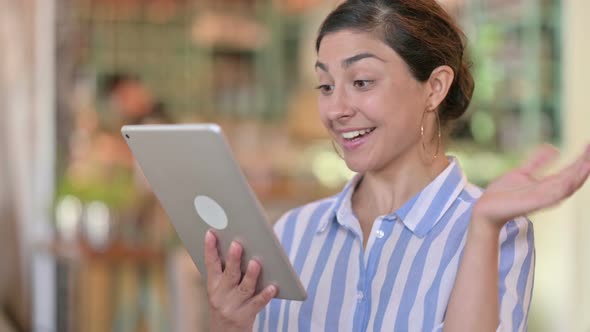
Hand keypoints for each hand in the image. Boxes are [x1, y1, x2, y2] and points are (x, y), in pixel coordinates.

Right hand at [204, 230, 276, 331]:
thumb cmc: (226, 304)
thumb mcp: (220, 289)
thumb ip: (226, 271)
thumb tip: (239, 244)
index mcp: (212, 286)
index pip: (210, 264)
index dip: (209, 248)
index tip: (211, 233)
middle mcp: (220, 296)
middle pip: (229, 275)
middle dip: (233, 259)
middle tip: (237, 244)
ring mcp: (233, 307)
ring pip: (244, 288)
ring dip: (251, 275)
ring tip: (257, 262)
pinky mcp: (245, 317)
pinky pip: (257, 304)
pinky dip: (265, 295)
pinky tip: (273, 287)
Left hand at [473, 143, 589, 229]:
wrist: (485, 208)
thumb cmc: (503, 193)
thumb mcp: (522, 172)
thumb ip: (537, 161)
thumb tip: (554, 147)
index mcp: (548, 185)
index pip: (571, 171)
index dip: (582, 159)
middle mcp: (548, 192)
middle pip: (573, 178)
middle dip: (585, 164)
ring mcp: (542, 199)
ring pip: (566, 187)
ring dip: (578, 175)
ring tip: (588, 162)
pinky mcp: (532, 203)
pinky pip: (551, 197)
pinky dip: (562, 189)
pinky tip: (571, 180)